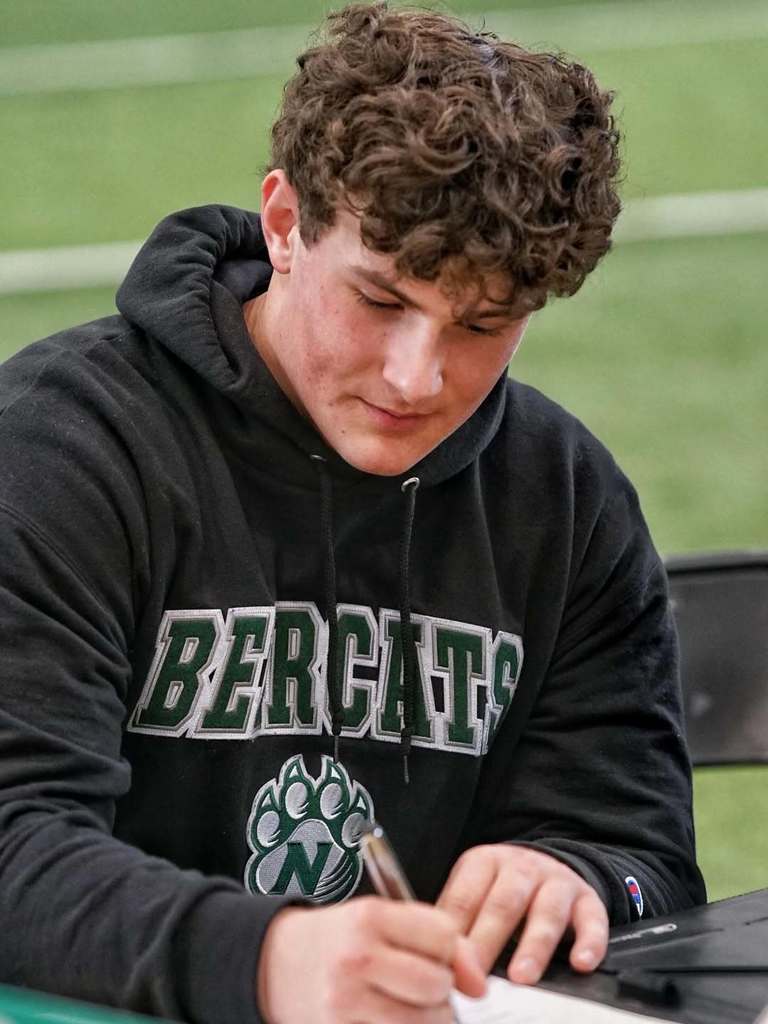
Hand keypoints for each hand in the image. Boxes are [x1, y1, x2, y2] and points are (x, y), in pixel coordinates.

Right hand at [257, 896, 486, 1022]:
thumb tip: (478, 982)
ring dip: (428, 1020)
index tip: (443, 959)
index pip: (443, 936)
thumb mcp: (376, 918)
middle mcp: (357, 958)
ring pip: (424, 1023)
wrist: (272, 963)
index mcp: (369, 917)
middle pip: (436, 984)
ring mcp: (346, 1003)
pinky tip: (390, 1020)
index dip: (453, 951)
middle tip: (423, 986)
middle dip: (441, 990)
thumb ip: (431, 935)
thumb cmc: (335, 939)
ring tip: (408, 1007)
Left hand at [437, 844, 607, 984]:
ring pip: (546, 911)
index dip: (455, 934)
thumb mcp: (473, 890)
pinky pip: (592, 919)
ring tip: (522, 977)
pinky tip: (581, 963)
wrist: (546, 864)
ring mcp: (556, 881)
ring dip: (534, 946)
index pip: (465, 898)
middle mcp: (521, 867)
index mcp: (484, 862)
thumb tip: (432, 959)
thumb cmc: (500, 888)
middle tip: (476, 977)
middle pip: (503, 904)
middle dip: (488, 941)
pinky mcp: (587, 899)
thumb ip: (456, 920)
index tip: (448, 966)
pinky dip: (589, 942)